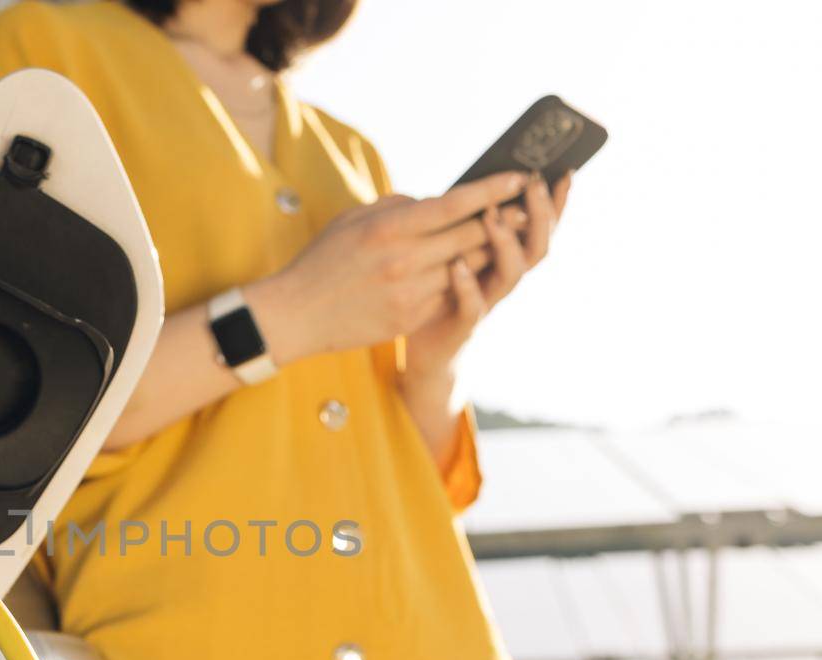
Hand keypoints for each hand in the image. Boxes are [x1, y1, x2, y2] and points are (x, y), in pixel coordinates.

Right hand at [246, 171, 532, 365]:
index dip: (492, 190)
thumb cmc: (324, 261)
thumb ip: (398, 206)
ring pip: (467, 267)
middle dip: (503, 220)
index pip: (455, 204)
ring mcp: (410, 293)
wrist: (296, 316)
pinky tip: (463, 270)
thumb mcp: (354, 220)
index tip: (518, 178)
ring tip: (501, 236)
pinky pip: (449, 294)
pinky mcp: (410, 318)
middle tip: (525, 208)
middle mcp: (404, 260)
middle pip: (472, 235)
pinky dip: (459, 280)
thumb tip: (437, 201)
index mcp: (389, 227)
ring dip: (486, 251)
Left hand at [404, 171, 572, 381]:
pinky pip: (472, 306)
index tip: (565, 172)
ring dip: (505, 243)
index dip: (557, 203)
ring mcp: (488, 301)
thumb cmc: (440, 289)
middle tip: (534, 182)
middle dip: (540, 214)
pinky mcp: (464, 324)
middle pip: (537, 246)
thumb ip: (470, 222)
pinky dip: (466, 285)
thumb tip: (478, 182)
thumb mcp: (457, 247)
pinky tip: (455, 264)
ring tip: (491, 215)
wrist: (427, 349)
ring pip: (512, 273)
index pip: (543, 226)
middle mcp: (505, 278)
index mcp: (508, 257)